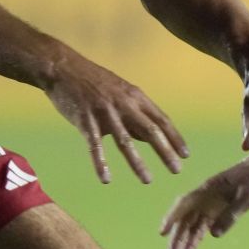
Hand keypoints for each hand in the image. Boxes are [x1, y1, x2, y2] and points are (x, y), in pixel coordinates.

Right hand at [44, 51, 187, 184]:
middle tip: (177, 170)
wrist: (62, 68)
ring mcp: (104, 112)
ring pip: (125, 141)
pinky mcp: (84, 119)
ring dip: (138, 162)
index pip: (161, 120)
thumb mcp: (120, 93)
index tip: (186, 155)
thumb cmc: (93, 82)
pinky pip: (94, 145)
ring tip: (148, 180)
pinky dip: (100, 163)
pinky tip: (106, 179)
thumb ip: (135, 114)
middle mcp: (124, 104)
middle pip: (150, 131)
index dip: (175, 138)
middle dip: (165, 152)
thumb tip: (149, 137)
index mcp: (135, 97)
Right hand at [159, 157, 248, 248]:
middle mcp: (204, 198)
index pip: (184, 204)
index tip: (163, 232)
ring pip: (192, 227)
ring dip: (185, 244)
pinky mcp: (217, 212)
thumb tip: (213, 235)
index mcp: (207, 189)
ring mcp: (209, 206)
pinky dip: (196, 241)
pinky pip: (202, 228)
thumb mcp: (247, 197)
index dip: (172, 217)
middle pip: (185, 220)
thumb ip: (231, 214)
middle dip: (177, 240)